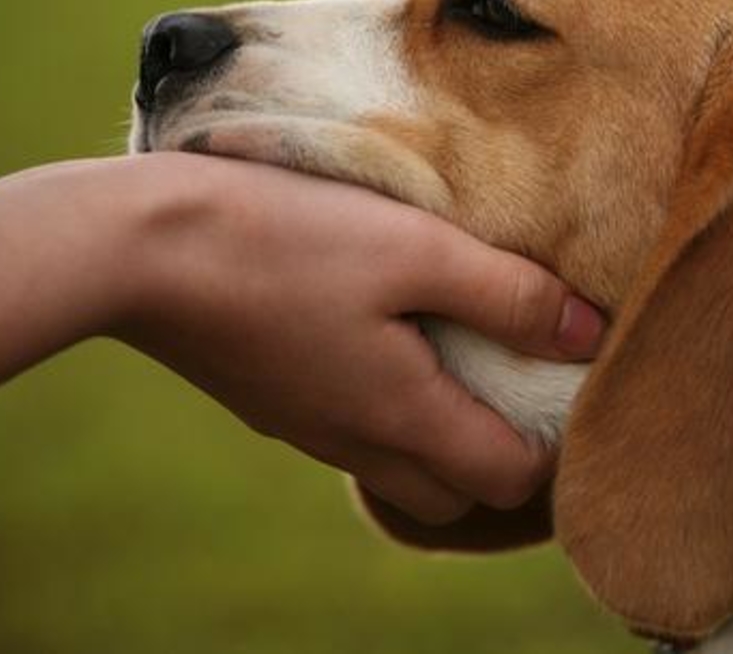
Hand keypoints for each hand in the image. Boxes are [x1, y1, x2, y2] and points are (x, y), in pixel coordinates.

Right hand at [112, 153, 604, 524]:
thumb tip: (590, 334)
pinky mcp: (268, 399)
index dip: (552, 441)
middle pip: (454, 493)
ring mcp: (305, 427)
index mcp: (403, 419)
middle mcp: (355, 442)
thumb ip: (510, 296)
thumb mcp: (417, 250)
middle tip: (514, 371)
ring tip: (452, 346)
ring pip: (398, 466)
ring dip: (438, 430)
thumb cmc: (288, 239)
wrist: (141, 247)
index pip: (509, 480)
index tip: (562, 375)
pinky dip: (383, 406)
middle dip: (497, 452)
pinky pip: (348, 430)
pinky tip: (379, 331)